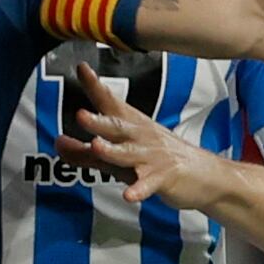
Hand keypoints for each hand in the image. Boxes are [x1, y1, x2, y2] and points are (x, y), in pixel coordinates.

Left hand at [58, 63, 229, 211]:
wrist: (206, 175)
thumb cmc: (158, 160)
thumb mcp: (121, 157)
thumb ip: (86, 153)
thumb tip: (57, 143)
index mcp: (131, 126)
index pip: (110, 103)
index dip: (95, 87)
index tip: (81, 68)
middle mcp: (141, 137)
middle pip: (117, 127)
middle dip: (99, 122)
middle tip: (80, 115)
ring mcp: (153, 157)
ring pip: (129, 154)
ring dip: (113, 150)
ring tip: (96, 146)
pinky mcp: (164, 178)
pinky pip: (149, 184)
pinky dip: (140, 189)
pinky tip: (129, 195)